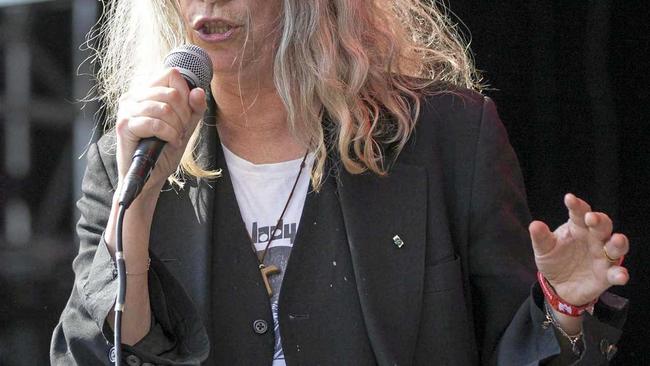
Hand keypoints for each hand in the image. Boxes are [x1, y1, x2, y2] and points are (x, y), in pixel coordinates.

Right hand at [115, 68, 206, 195]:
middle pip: (172, 92)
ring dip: (176, 127)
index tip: (185, 115)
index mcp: (147, 91)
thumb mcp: (187, 125)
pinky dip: (169, 135)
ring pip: (165, 108)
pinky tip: (169, 142)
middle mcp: (134, 96)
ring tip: (174, 137)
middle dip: (184, 115)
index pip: (172, 74)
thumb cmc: (165, 149)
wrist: (151, 175)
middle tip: (180, 130)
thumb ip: (194, 107)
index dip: (185, 95)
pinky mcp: (124, 125)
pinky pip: (155, 123)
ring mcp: (127, 109)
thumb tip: (198, 91)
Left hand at [530, 193, 628, 305]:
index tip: (569, 199)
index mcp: (578, 227)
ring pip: (616, 247)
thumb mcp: (544, 249)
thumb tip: (535, 225)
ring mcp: (603, 256)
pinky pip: (616, 273)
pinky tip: (620, 275)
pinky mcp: (607, 275)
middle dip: (599, 220)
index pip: (579, 213)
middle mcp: (594, 239)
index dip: (576, 205)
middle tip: (591, 218)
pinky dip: (620, 274)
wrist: (558, 285)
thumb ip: (541, 237)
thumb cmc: (554, 259)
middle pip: (602, 226)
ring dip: (618, 243)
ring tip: (617, 239)